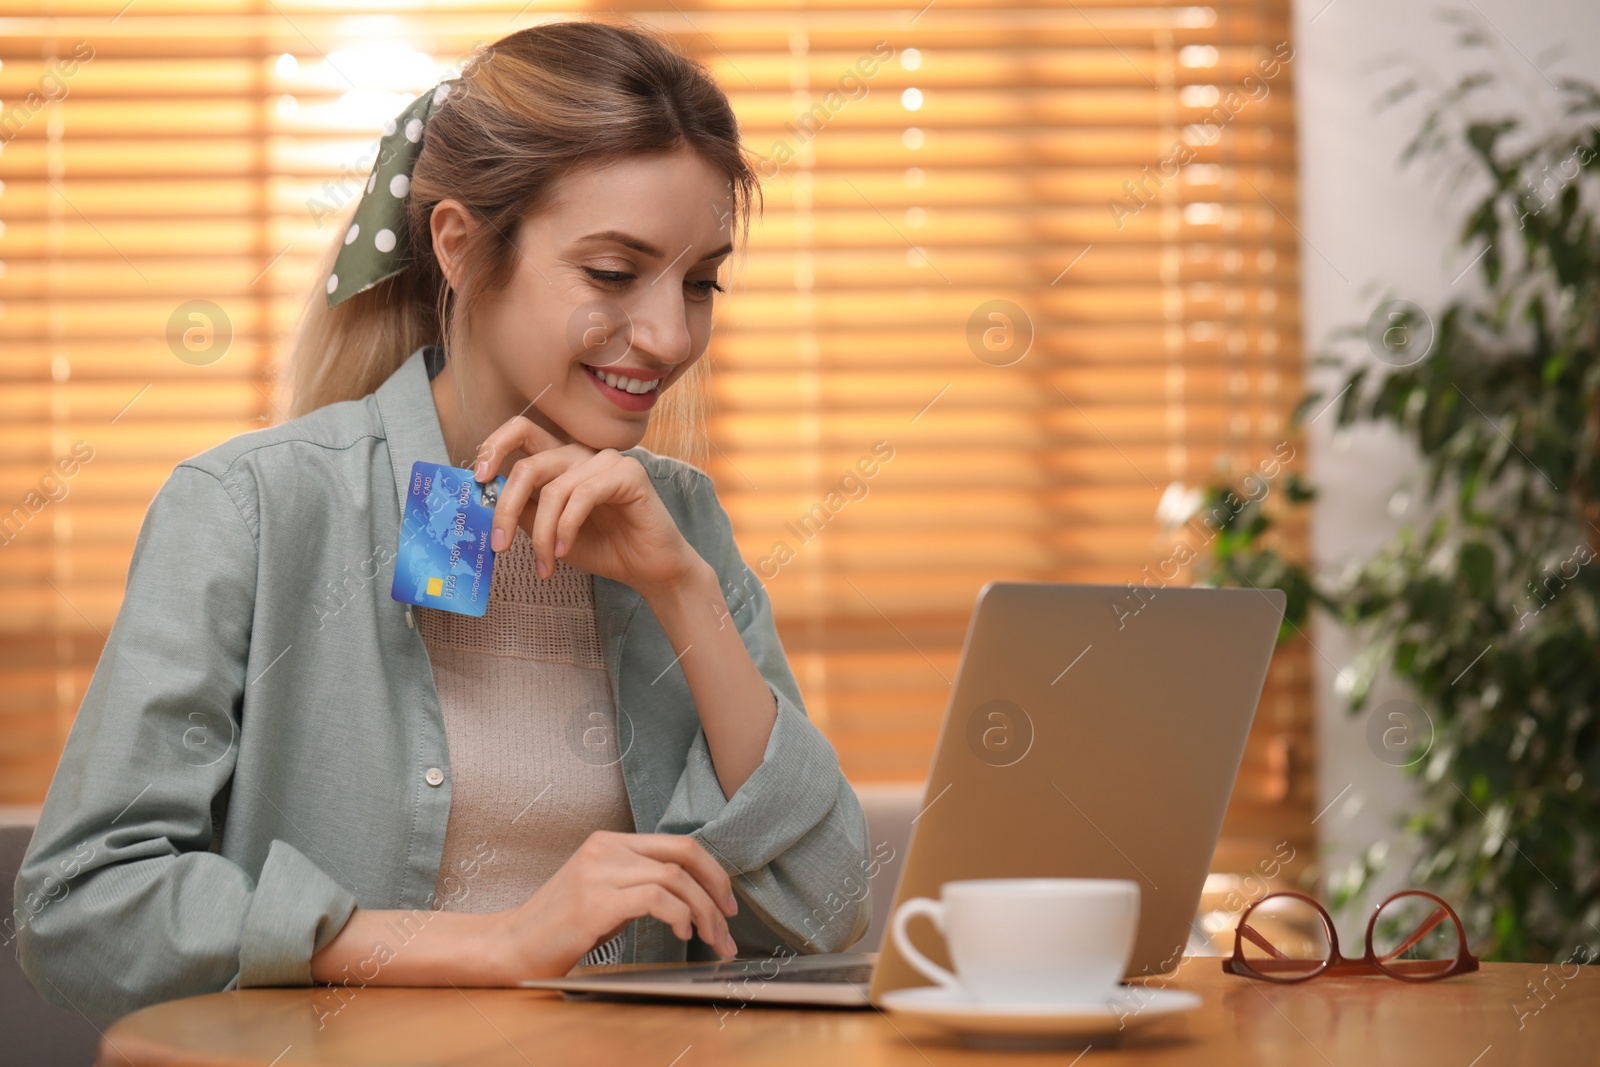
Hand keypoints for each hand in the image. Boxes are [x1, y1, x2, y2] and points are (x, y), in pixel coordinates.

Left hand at [473, 415, 703, 596]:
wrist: (647, 569)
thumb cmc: (602, 547)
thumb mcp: (547, 530)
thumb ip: (522, 509)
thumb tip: (485, 498)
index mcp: (561, 459)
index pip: (522, 431)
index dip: (494, 446)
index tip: (478, 479)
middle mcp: (581, 453)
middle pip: (529, 463)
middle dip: (506, 507)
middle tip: (498, 545)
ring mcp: (606, 460)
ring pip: (553, 489)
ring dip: (542, 534)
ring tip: (545, 565)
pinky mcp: (628, 474)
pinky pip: (582, 496)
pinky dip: (566, 528)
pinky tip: (564, 550)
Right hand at [488, 831, 740, 979]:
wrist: (510, 945)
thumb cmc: (558, 926)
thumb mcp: (602, 890)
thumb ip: (638, 881)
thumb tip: (690, 893)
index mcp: (610, 842)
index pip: (678, 844)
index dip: (711, 871)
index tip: (726, 902)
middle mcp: (606, 849)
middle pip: (684, 855)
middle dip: (716, 889)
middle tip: (729, 923)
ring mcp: (599, 873)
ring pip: (675, 879)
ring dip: (704, 913)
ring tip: (711, 940)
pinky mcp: (594, 903)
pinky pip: (655, 899)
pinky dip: (679, 916)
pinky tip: (683, 935)